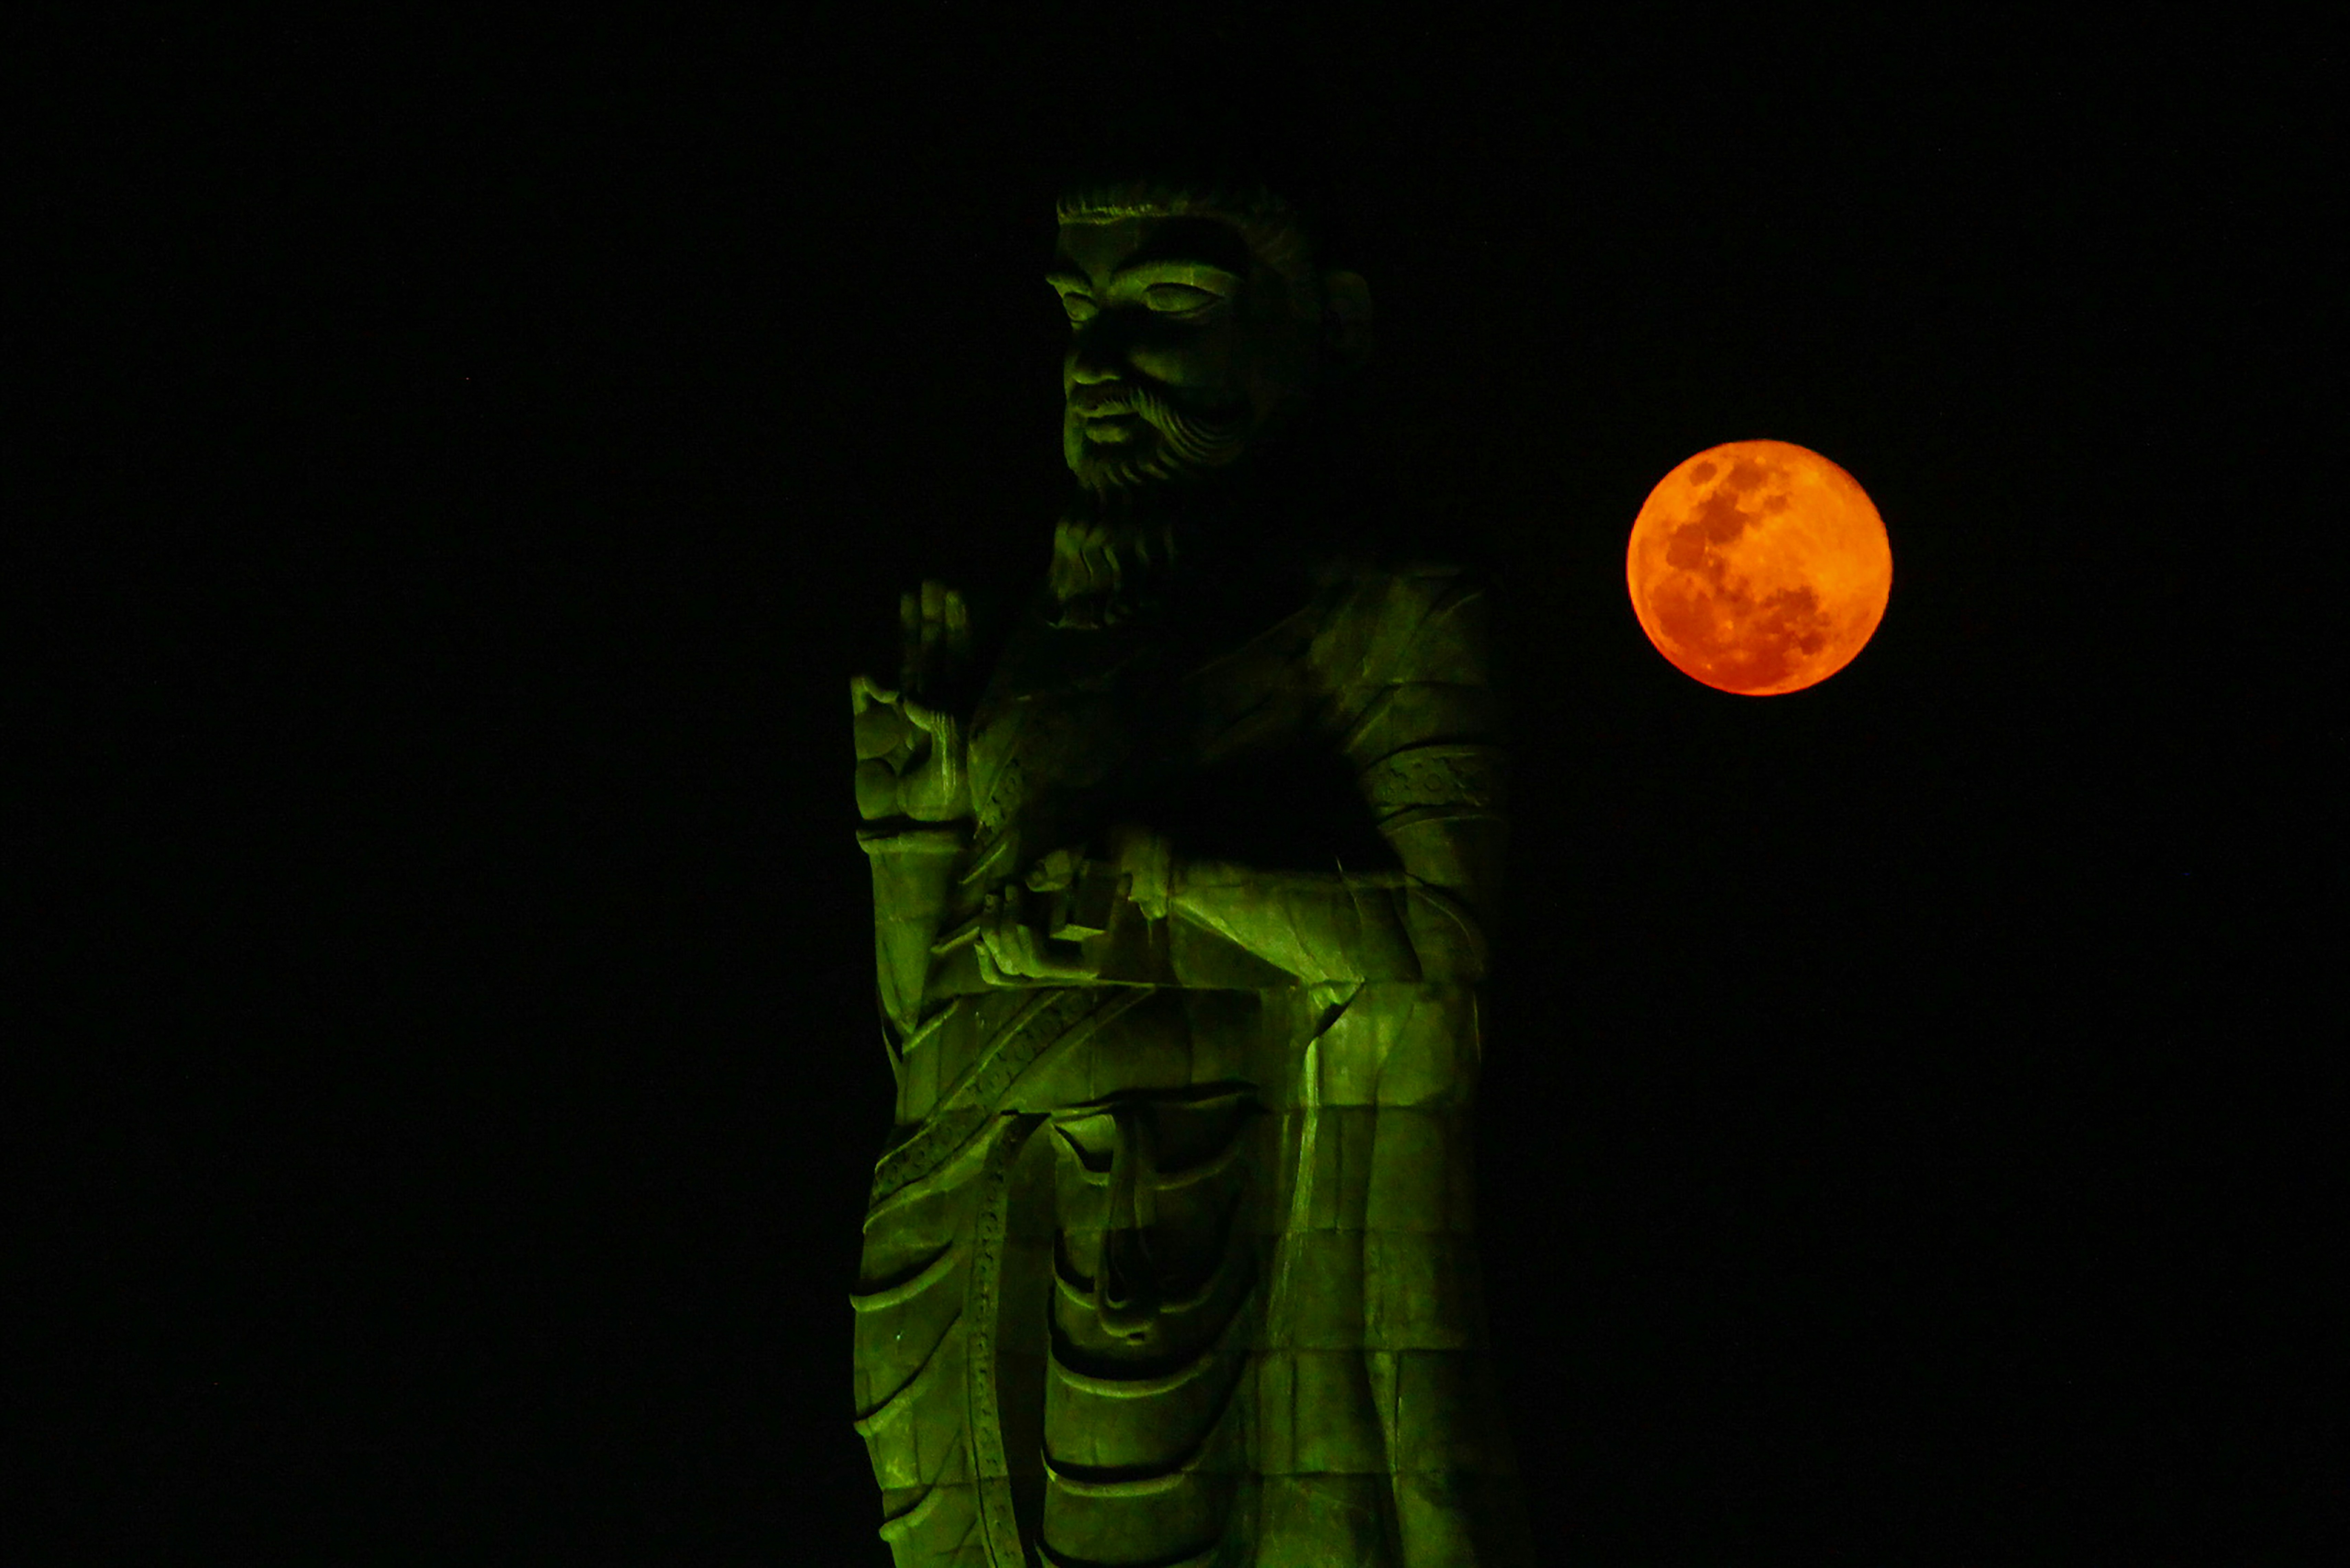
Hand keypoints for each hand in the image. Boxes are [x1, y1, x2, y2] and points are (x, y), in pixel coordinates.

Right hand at [851, 581, 972, 822]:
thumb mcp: (953, 761)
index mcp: (958, 712)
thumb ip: (938, 725)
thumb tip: (912, 696)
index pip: (960, 660)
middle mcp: (930, 711)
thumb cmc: (946, 804)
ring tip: (904, 602)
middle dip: (931, 621)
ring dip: (903, 637)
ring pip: (902, 669)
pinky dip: (863, 689)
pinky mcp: (868, 740)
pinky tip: (864, 673)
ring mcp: (899, 722)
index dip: (958, 628)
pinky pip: (864, 706)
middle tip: (931, 583)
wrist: (914, 843)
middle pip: (931, 656)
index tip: (957, 595)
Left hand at [968, 828, 1173, 985]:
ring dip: (994, 934)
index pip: (1041, 962)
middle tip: (1004, 890)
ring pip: (1009, 969)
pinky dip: (991, 959)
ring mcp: (1052, 963)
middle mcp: (1067, 969)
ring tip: (993, 899)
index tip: (1018, 894)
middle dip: (1004, 927)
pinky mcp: (1039, 953)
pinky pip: (1007, 973)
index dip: (1021, 937)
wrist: (1129, 867)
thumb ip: (1069, 866)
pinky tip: (980, 938)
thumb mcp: (1099, 861)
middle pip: (1020, 965)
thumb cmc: (1118, 866)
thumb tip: (1032, 878)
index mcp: (1086, 959)